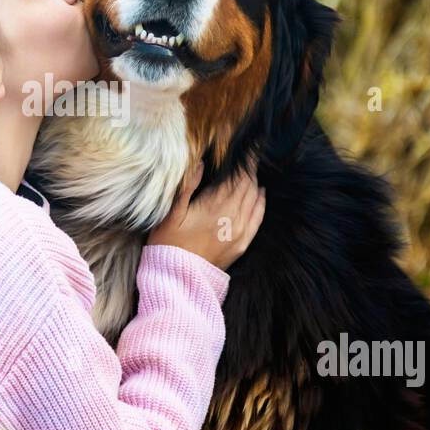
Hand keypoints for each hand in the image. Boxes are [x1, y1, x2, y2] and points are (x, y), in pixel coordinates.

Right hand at [146, 158, 265, 270]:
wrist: (178, 278)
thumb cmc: (168, 244)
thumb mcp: (171, 214)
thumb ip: (187, 187)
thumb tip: (200, 163)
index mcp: (214, 206)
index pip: (236, 178)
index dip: (242, 163)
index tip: (246, 150)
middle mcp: (231, 217)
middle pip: (247, 186)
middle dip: (249, 171)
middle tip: (249, 158)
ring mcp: (239, 232)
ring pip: (254, 200)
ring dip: (254, 184)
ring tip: (252, 171)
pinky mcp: (241, 244)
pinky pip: (258, 219)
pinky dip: (260, 204)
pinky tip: (260, 194)